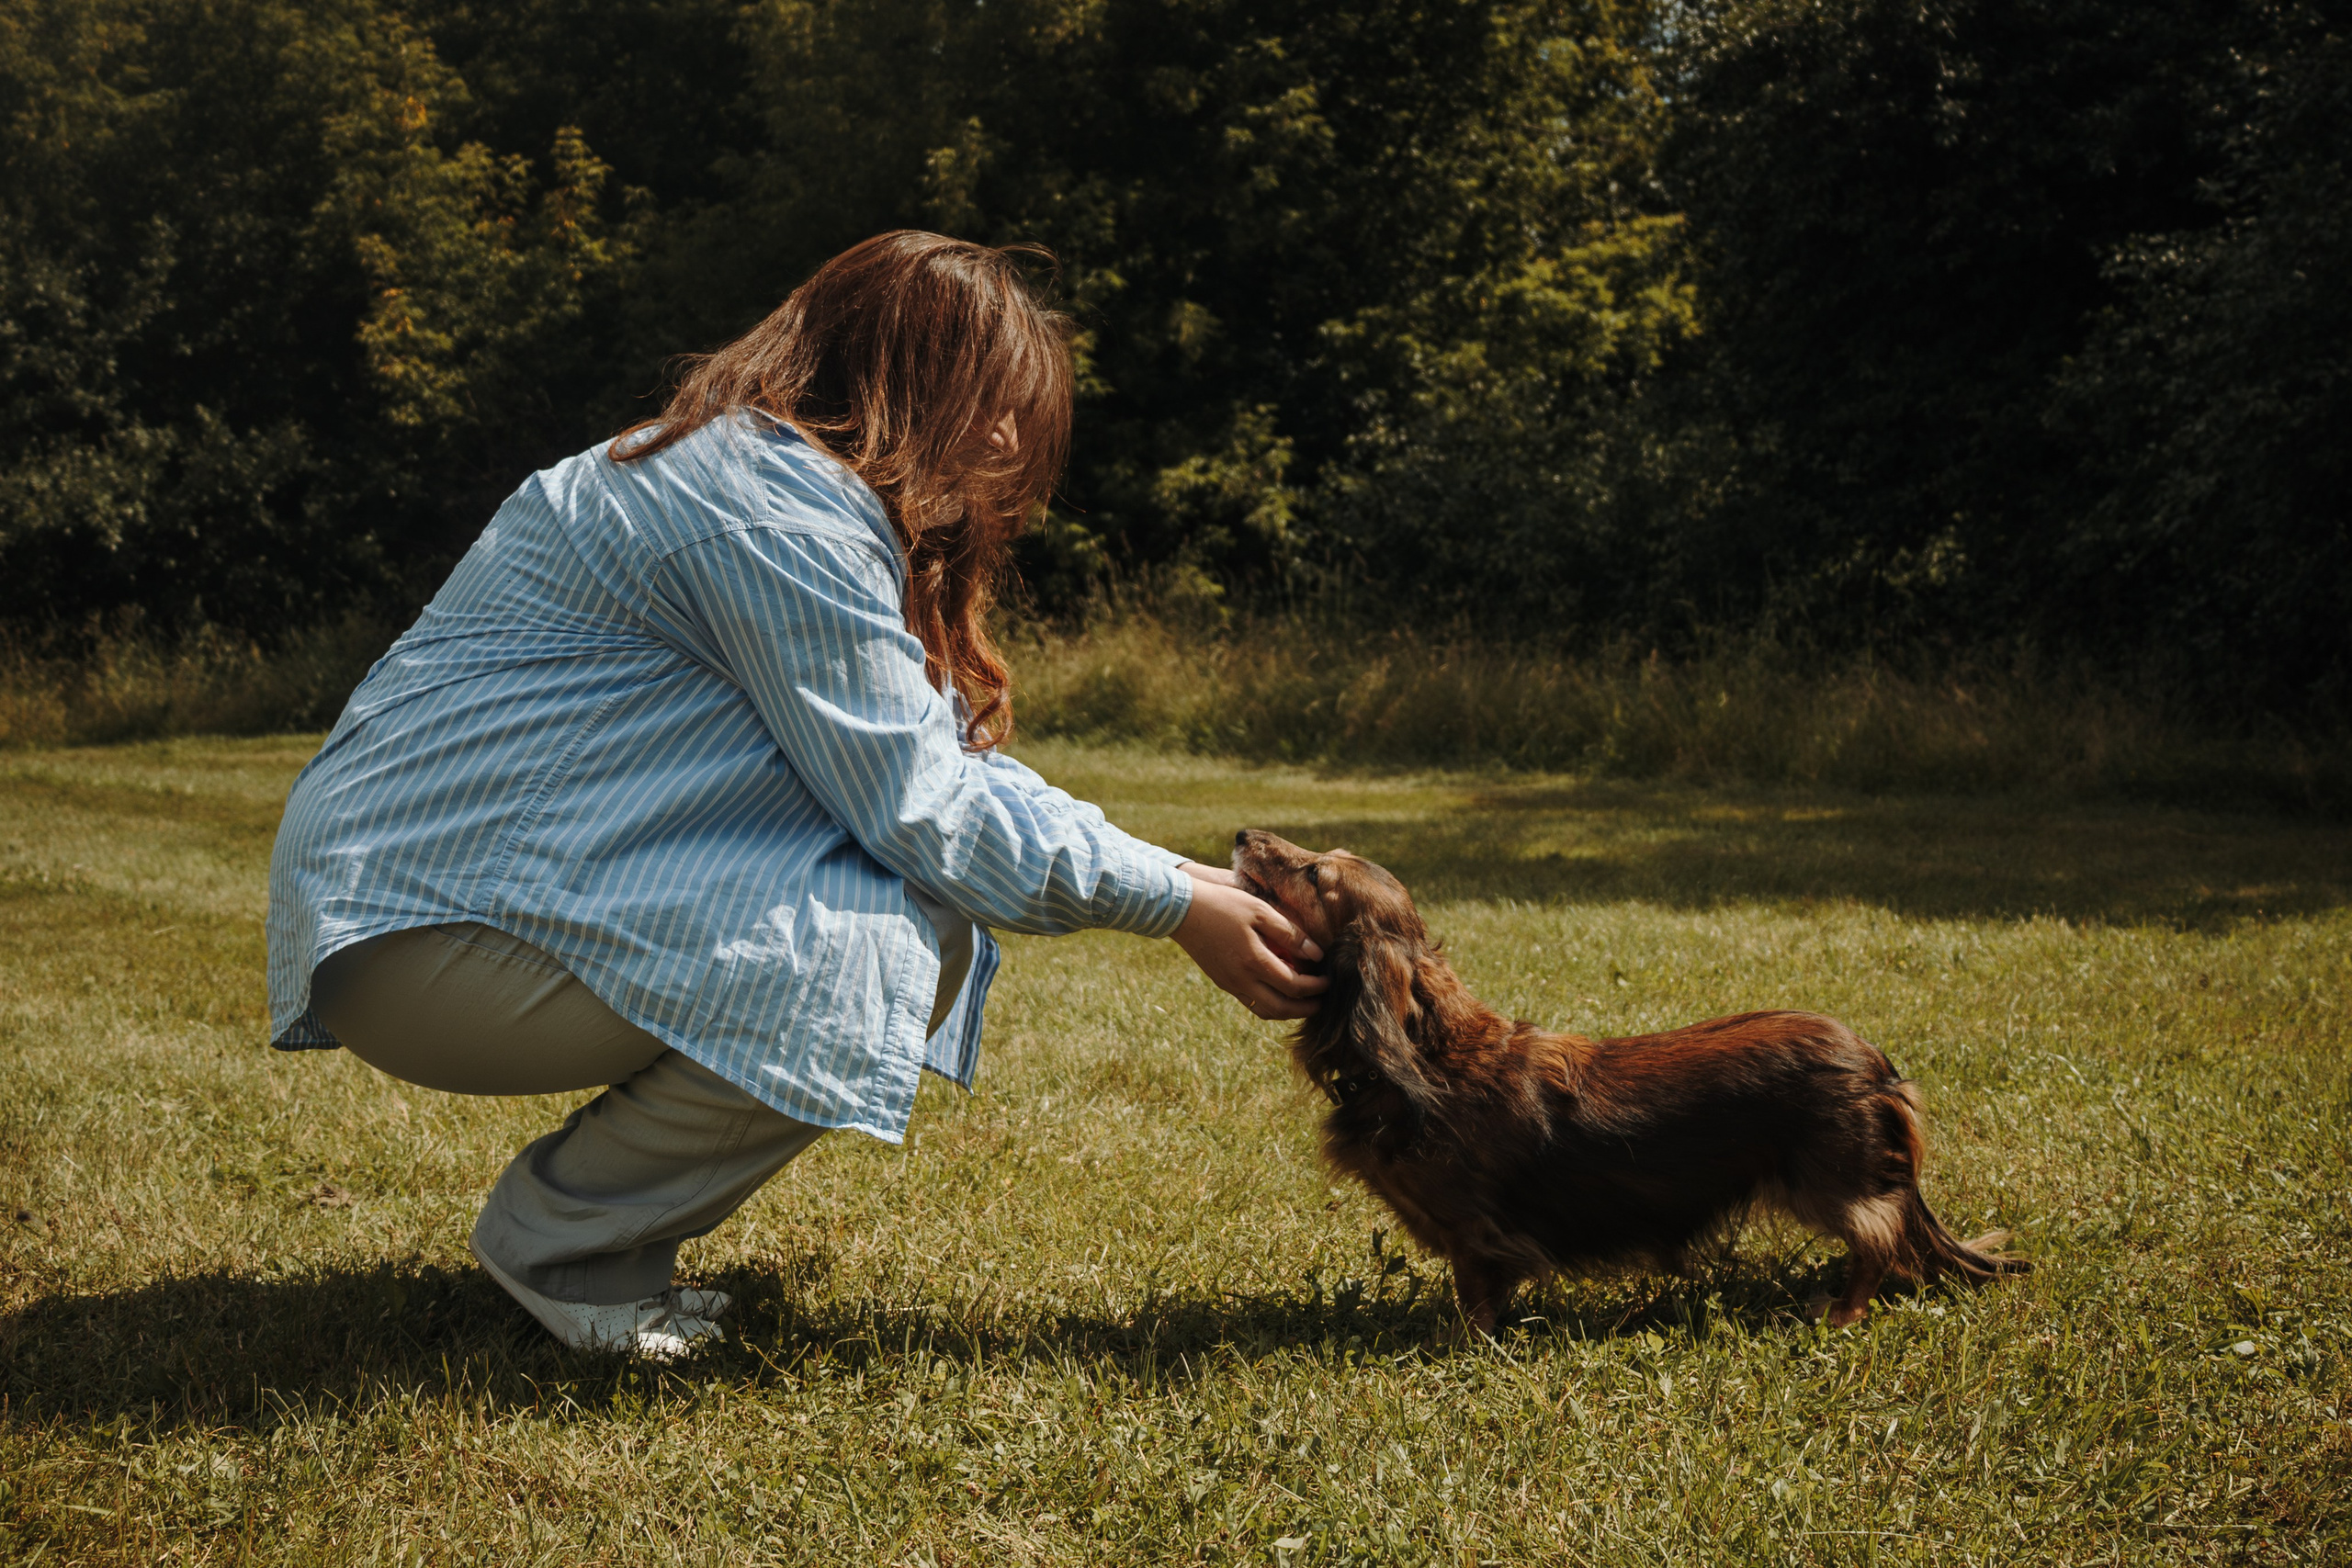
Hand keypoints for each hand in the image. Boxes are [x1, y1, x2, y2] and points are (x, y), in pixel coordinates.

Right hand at [1171, 864, 1326, 1020]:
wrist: (1181, 910)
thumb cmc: (1224, 904)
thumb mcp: (1260, 910)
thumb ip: (1290, 933)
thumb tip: (1317, 954)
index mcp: (1254, 961)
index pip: (1294, 986)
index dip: (1315, 987)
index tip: (1329, 981)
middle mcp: (1242, 979)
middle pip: (1281, 1008)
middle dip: (1304, 1009)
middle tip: (1322, 1002)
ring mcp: (1230, 983)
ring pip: (1263, 1010)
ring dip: (1286, 1011)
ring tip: (1302, 1002)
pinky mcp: (1222, 981)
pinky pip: (1250, 1002)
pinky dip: (1268, 1004)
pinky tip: (1277, 991)